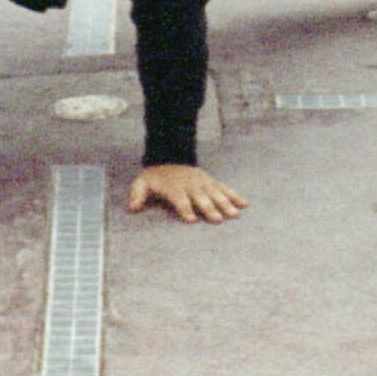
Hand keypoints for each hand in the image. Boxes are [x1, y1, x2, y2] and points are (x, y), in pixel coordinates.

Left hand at [127, 164, 247, 223]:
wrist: (169, 155)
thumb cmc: (156, 176)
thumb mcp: (142, 182)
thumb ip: (137, 194)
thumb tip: (132, 208)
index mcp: (175, 187)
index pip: (180, 200)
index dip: (185, 209)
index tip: (192, 219)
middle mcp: (191, 185)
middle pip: (201, 198)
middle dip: (209, 208)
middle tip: (218, 219)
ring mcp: (203, 182)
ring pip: (216, 193)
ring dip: (225, 204)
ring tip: (234, 215)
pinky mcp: (211, 181)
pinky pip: (224, 188)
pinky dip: (235, 195)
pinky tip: (244, 203)